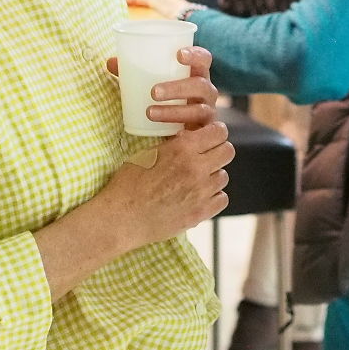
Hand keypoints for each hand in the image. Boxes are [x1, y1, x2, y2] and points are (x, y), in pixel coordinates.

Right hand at [35, 47, 228, 297]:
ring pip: (223, 176)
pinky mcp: (201, 212)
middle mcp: (197, 168)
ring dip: (212, 174)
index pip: (219, 131)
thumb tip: (189, 132)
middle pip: (227, 151)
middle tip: (205, 154)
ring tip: (196, 177)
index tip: (208, 134)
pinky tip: (197, 195)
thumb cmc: (129, 182)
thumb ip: (175, 143)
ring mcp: (201, 192)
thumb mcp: (150, 152)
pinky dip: (212, 196)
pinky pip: (221, 198)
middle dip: (217, 150)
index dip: (214, 131)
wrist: (120, 218)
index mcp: (183, 149)